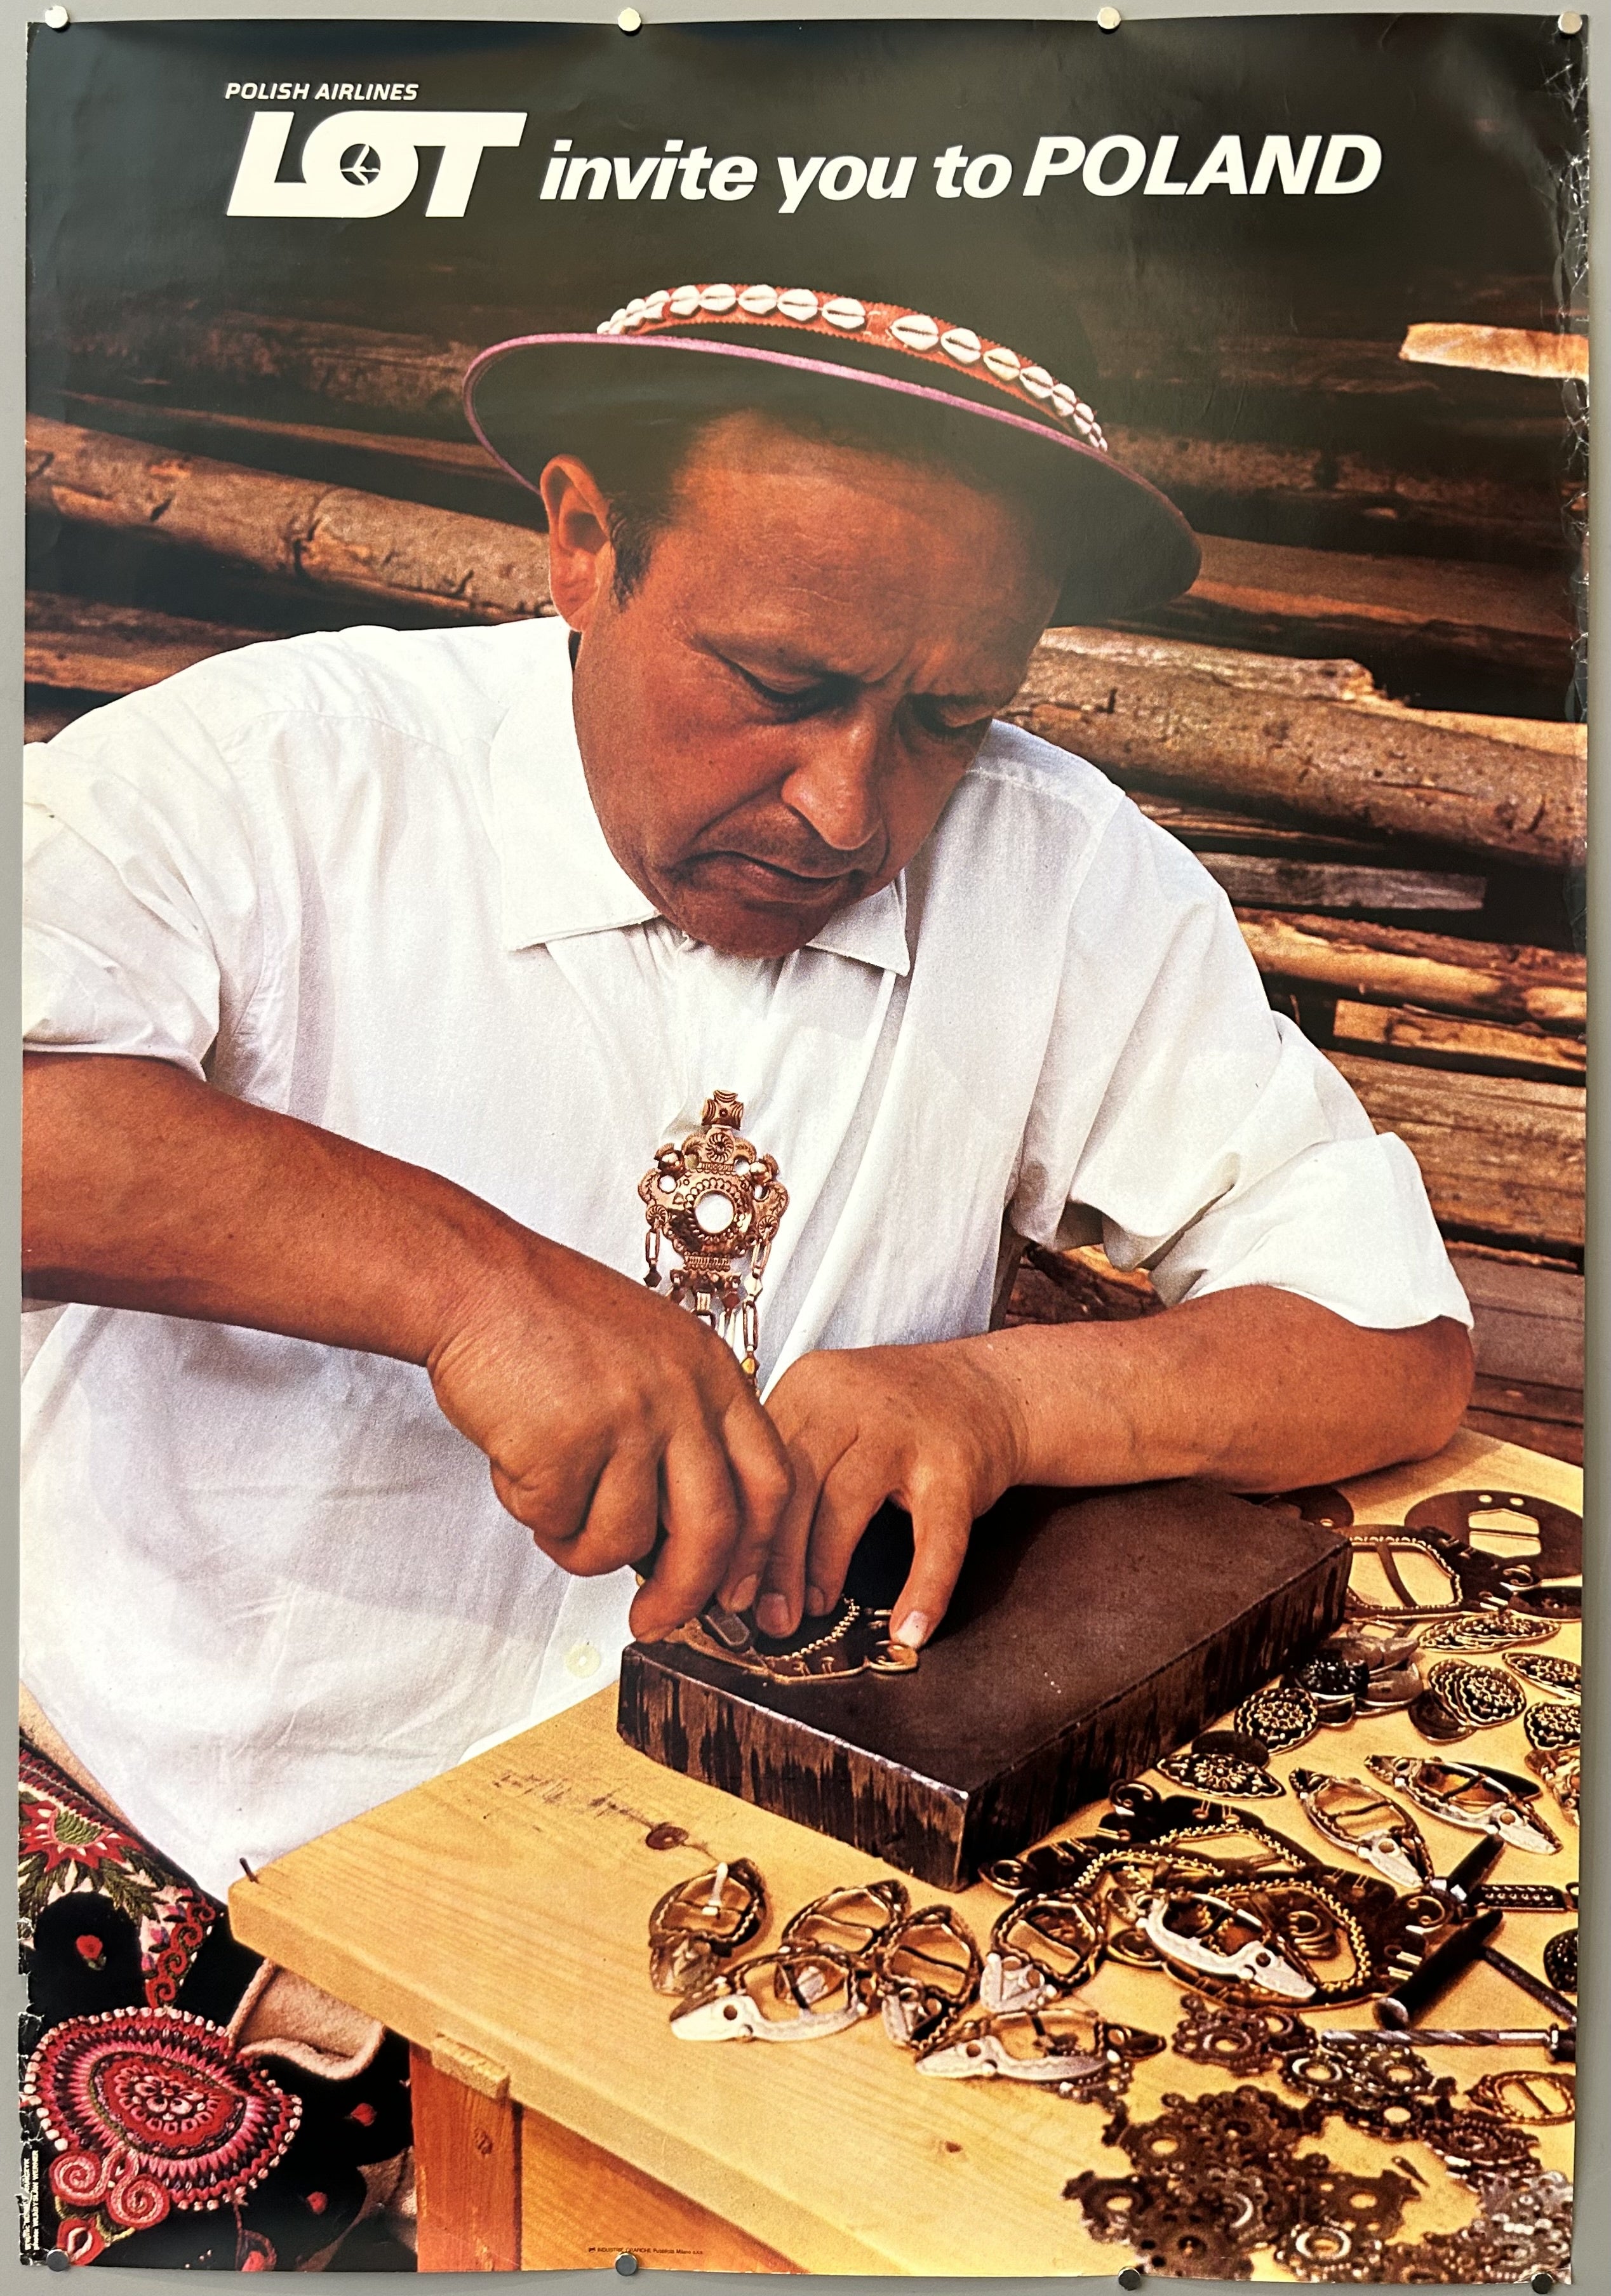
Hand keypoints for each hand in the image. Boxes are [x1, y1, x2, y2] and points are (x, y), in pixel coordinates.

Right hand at [427, 1236, 792, 1639]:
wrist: (475, 1283)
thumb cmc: (551, 1323)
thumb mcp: (651, 1356)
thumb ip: (683, 1430)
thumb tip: (686, 1536)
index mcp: (712, 1374)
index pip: (771, 1480)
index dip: (758, 1550)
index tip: (736, 1592)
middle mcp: (683, 1396)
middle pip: (714, 1531)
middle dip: (684, 1593)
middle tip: (654, 1621)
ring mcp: (627, 1420)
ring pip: (625, 1540)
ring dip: (580, 1544)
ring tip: (550, 1498)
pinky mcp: (567, 1444)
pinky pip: (557, 1522)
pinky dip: (532, 1511)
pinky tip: (517, 1460)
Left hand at [758, 1339, 1026, 1648]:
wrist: (992, 1387)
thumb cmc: (897, 1414)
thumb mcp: (830, 1410)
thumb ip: (785, 1459)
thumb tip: (733, 1550)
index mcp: (810, 1386)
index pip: (757, 1463)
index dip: (739, 1532)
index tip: (726, 1584)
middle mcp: (852, 1401)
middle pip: (794, 1485)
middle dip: (773, 1560)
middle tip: (766, 1615)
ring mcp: (907, 1433)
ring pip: (847, 1502)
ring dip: (823, 1566)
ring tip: (811, 1611)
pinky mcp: (957, 1468)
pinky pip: (936, 1536)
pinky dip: (923, 1587)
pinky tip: (909, 1628)